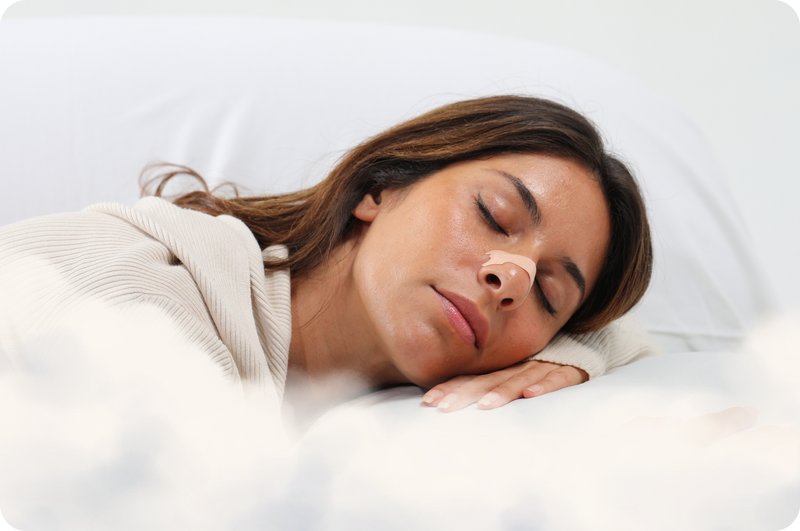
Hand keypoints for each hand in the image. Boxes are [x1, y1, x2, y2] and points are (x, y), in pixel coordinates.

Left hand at [421, 359, 588, 411]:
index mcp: (502, 366)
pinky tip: (530, 394)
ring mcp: (543, 367)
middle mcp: (519, 365)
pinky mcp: (569, 371)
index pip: (472, 377)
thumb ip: (485, 380)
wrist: (583, 345)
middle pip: (489, 380)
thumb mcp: (511, 370)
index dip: (451, 387)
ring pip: (519, 380)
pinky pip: (557, 379)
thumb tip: (444, 399)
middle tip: (445, 408)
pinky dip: (544, 386)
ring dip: (502, 393)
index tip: (429, 401)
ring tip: (484, 405)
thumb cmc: (539, 364)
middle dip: (466, 394)